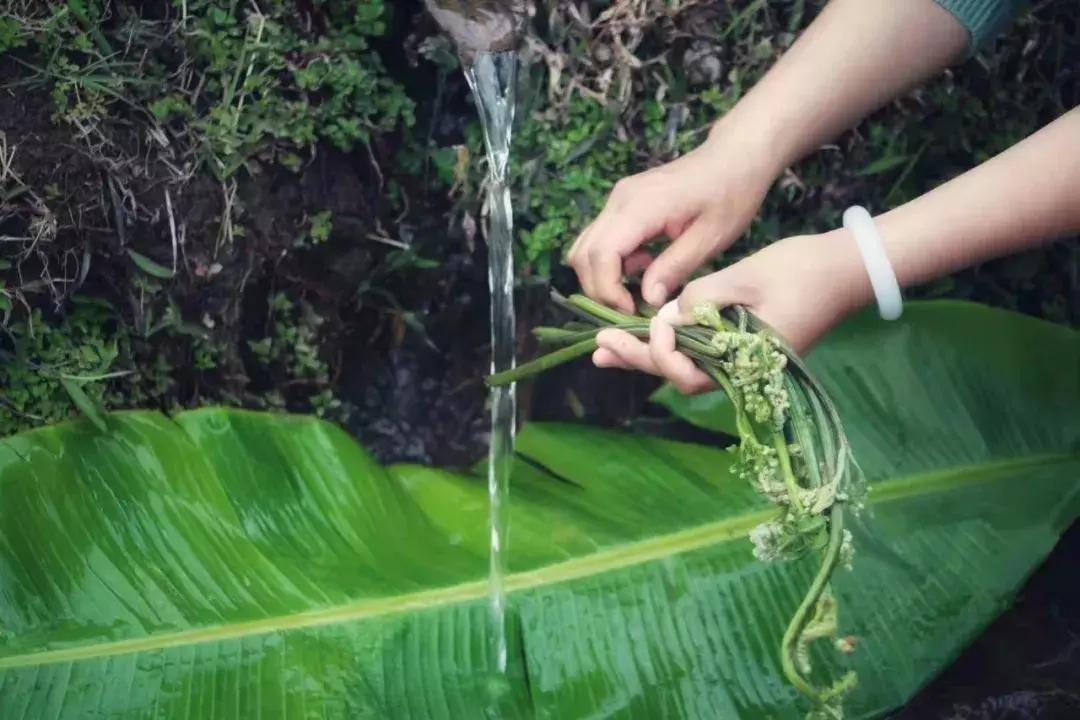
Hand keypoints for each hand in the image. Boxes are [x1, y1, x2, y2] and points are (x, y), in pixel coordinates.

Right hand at [566, 126, 775, 313]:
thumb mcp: (710, 238)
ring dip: (603, 276)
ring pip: (586, 247)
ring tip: (640, 287)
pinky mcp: (622, 203)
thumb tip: (647, 299)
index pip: (600, 255)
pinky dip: (612, 262)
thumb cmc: (731, 194)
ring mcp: (617, 199)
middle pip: (583, 253)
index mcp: (641, 207)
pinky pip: (601, 238)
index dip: (608, 290)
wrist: (735, 156)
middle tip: (632, 308)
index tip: (632, 310)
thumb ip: (675, 268)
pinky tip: (645, 266)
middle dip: (601, 288)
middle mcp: (619, 200)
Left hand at [592, 231, 872, 393]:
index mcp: (744, 361)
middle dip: (637, 360)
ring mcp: (745, 363)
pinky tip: (646, 334)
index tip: (657, 321)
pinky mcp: (746, 349)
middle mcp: (742, 371)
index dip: (662, 351)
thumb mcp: (744, 278)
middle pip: (680, 376)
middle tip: (598, 347)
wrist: (846, 270)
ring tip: (607, 347)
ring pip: (687, 367)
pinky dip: (672, 344)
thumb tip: (664, 316)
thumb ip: (701, 300)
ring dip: (648, 355)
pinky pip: (701, 354)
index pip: (687, 373)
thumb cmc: (801, 272)